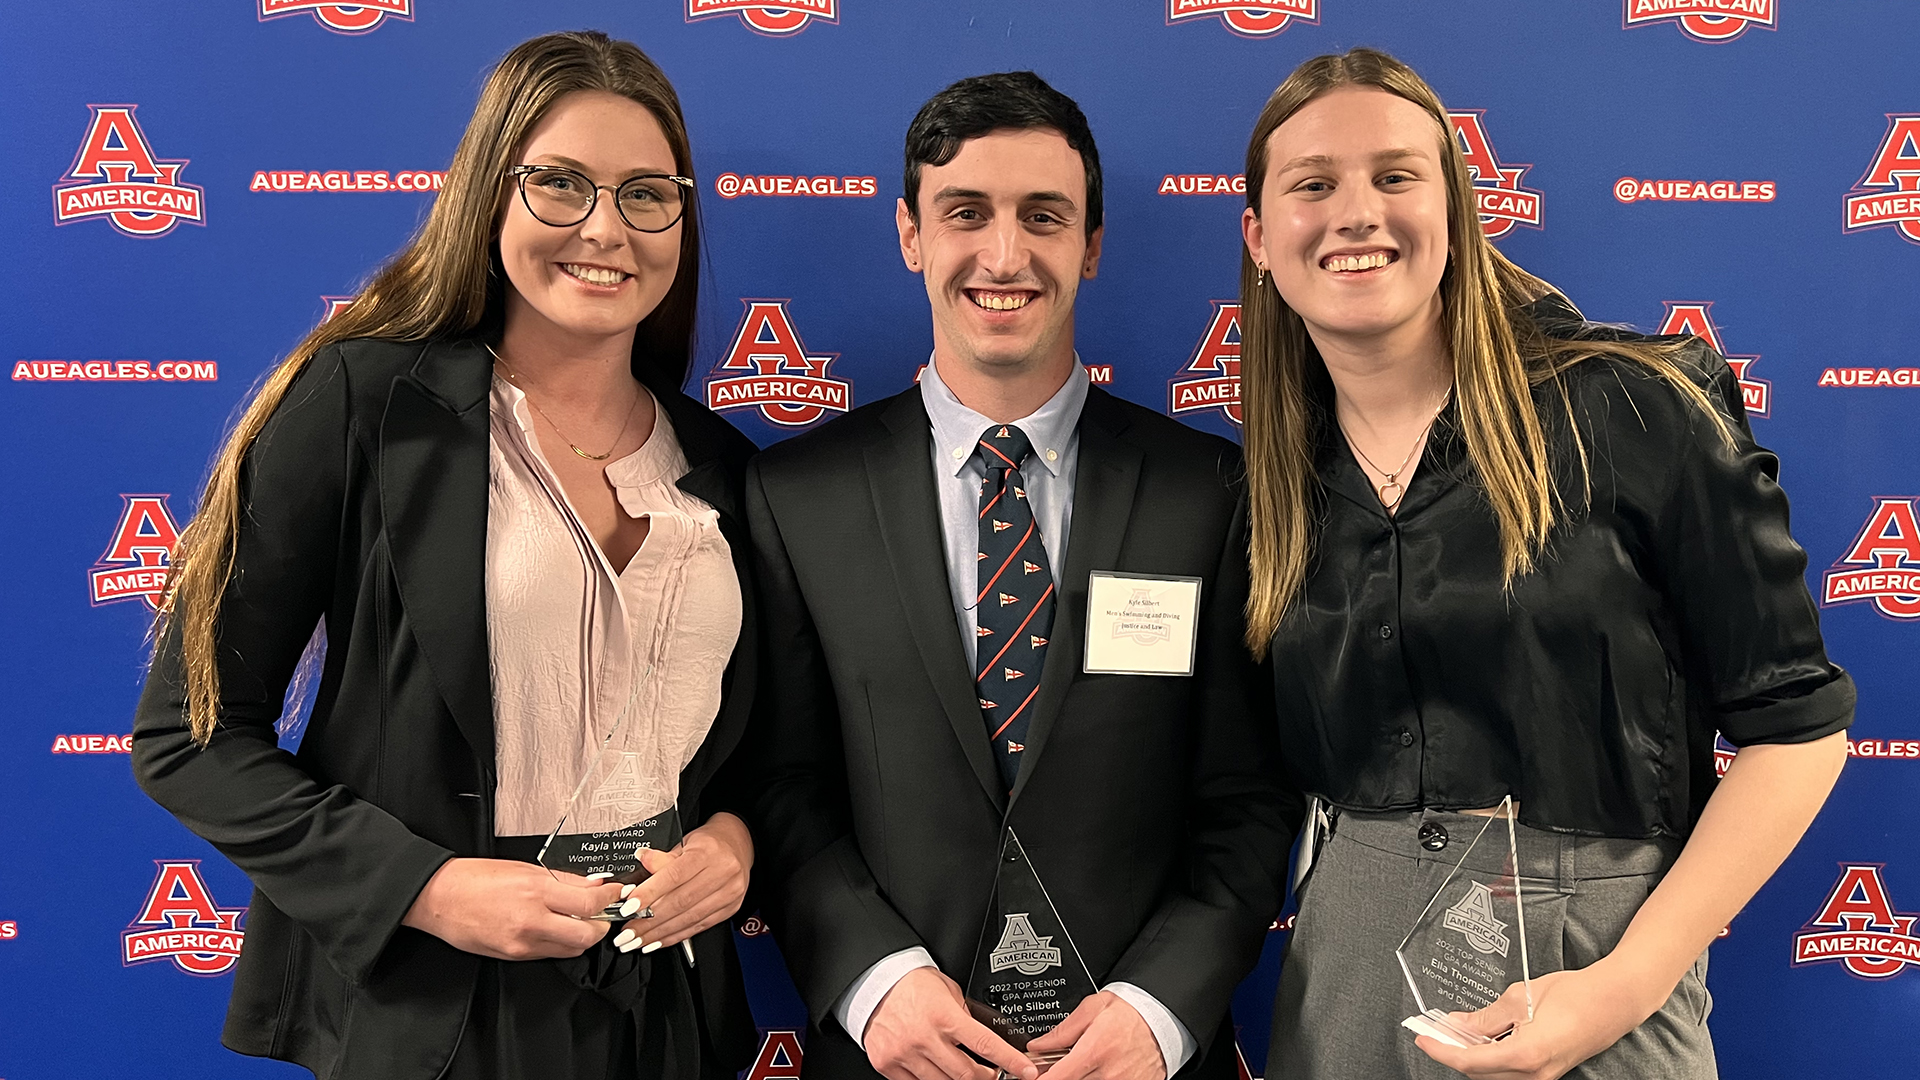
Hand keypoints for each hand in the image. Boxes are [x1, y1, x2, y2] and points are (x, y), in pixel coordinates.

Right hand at [401, 857, 624, 960]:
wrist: (438, 898)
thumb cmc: (475, 878)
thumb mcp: (524, 868)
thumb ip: (563, 880)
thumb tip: (594, 885)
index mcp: (536, 891)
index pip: (590, 904)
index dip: (611, 900)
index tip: (618, 894)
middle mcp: (532, 920)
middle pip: (587, 935)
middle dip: (602, 925)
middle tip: (603, 912)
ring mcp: (523, 943)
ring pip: (571, 949)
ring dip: (582, 937)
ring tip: (578, 921)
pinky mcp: (513, 956)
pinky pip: (549, 954)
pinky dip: (560, 944)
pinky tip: (554, 929)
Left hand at [610, 811, 753, 953]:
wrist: (738, 845)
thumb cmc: (709, 844)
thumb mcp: (684, 842)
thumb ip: (662, 857)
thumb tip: (640, 859)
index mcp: (707, 852)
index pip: (674, 875)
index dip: (649, 893)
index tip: (628, 907)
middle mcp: (722, 872)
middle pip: (681, 902)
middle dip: (649, 921)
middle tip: (626, 933)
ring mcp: (729, 893)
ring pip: (689, 918)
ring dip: (659, 933)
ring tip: (638, 940)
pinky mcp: (730, 909)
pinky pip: (699, 927)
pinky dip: (676, 936)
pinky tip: (658, 941)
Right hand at [864, 966, 1036, 1079]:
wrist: (876, 983)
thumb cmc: (913, 984)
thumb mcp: (949, 992)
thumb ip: (965, 1017)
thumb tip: (983, 1041)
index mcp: (944, 1016)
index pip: (985, 1044)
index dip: (1009, 1061)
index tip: (1025, 1071)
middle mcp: (925, 1037)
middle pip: (966, 1073)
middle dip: (985, 1077)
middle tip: (991, 1073)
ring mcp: (905, 1053)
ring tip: (963, 1073)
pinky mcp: (888, 1064)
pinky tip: (935, 1071)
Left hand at [1027, 992, 1165, 1079]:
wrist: (1163, 1019)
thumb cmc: (1130, 1012)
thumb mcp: (1093, 1008)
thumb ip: (1063, 1030)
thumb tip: (1039, 1045)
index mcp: (1095, 1051)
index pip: (1058, 1077)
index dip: (1043, 1078)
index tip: (1035, 1075)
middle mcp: (1108, 1073)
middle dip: (1060, 1075)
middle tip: (1062, 1063)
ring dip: (1080, 1077)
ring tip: (1086, 1064)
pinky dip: (1098, 1078)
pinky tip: (1098, 1069)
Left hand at [1414, 961, 1665, 1079]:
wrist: (1615, 1001)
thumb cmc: (1575, 995)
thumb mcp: (1521, 997)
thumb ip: (1486, 1017)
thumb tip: (1459, 1025)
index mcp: (1525, 1056)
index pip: (1469, 1061)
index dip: (1441, 1050)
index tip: (1423, 1040)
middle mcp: (1534, 1074)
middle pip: (1479, 1072)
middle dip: (1454, 1052)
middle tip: (1436, 1032)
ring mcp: (1544, 1077)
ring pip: (1495, 1074)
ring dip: (1473, 1055)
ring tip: (1457, 1032)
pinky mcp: (1549, 1071)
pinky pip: (1511, 1070)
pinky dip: (1492, 1056)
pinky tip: (1484, 1037)